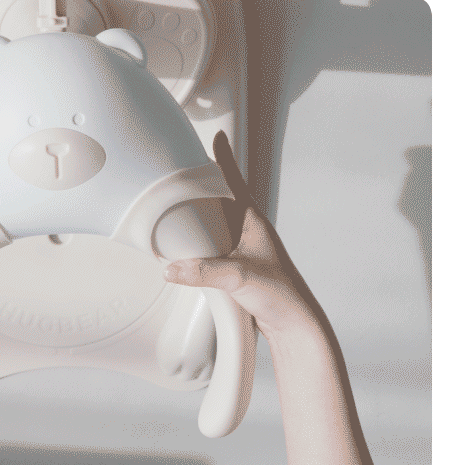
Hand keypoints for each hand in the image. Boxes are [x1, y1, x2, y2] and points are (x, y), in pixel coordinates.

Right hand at [164, 131, 319, 339]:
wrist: (293, 325)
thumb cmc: (281, 295)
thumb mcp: (238, 278)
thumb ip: (204, 271)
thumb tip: (171, 268)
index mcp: (253, 222)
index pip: (235, 184)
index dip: (224, 160)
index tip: (217, 138)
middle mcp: (247, 232)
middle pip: (219, 202)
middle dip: (201, 188)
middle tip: (179, 175)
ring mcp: (241, 250)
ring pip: (213, 227)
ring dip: (197, 220)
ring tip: (174, 212)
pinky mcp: (235, 269)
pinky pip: (210, 249)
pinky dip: (196, 246)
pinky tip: (185, 252)